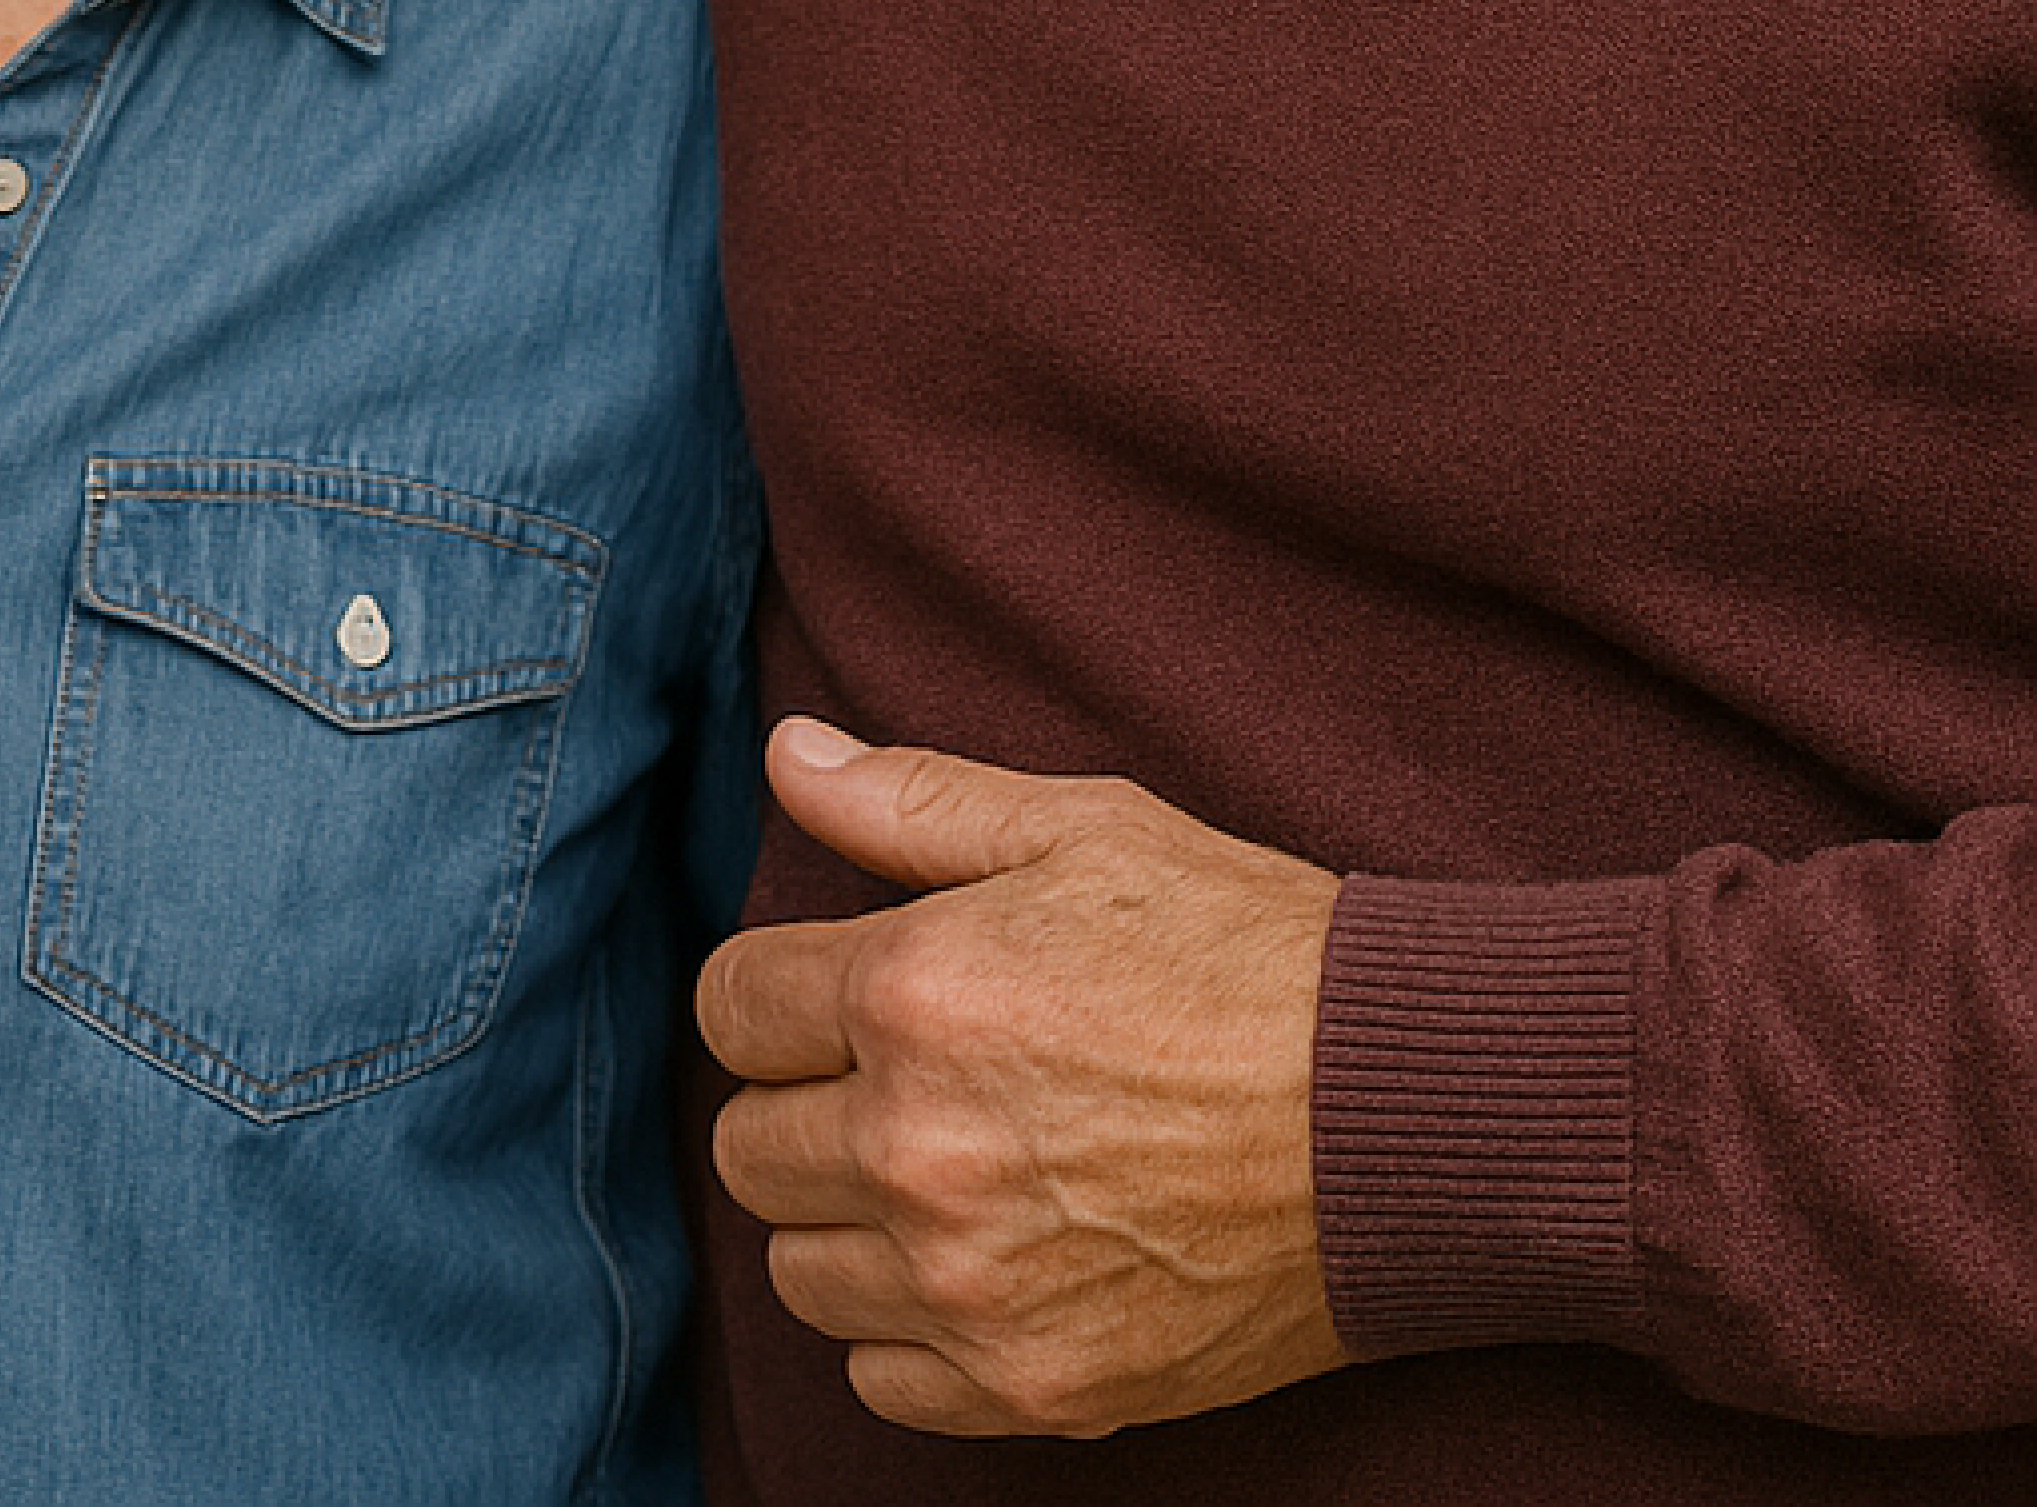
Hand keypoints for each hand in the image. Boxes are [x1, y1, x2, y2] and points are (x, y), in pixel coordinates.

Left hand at [696, 716, 1344, 1438]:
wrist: (1409, 1119)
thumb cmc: (1250, 954)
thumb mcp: (1081, 828)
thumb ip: (909, 800)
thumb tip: (786, 754)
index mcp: (912, 993)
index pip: (729, 1007)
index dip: (774, 993)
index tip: (832, 996)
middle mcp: (919, 1146)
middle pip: (746, 1144)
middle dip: (800, 1102)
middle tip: (890, 1082)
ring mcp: (974, 1282)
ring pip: (799, 1267)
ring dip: (841, 1220)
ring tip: (934, 1172)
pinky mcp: (1039, 1386)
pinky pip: (881, 1378)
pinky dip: (905, 1331)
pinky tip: (975, 1265)